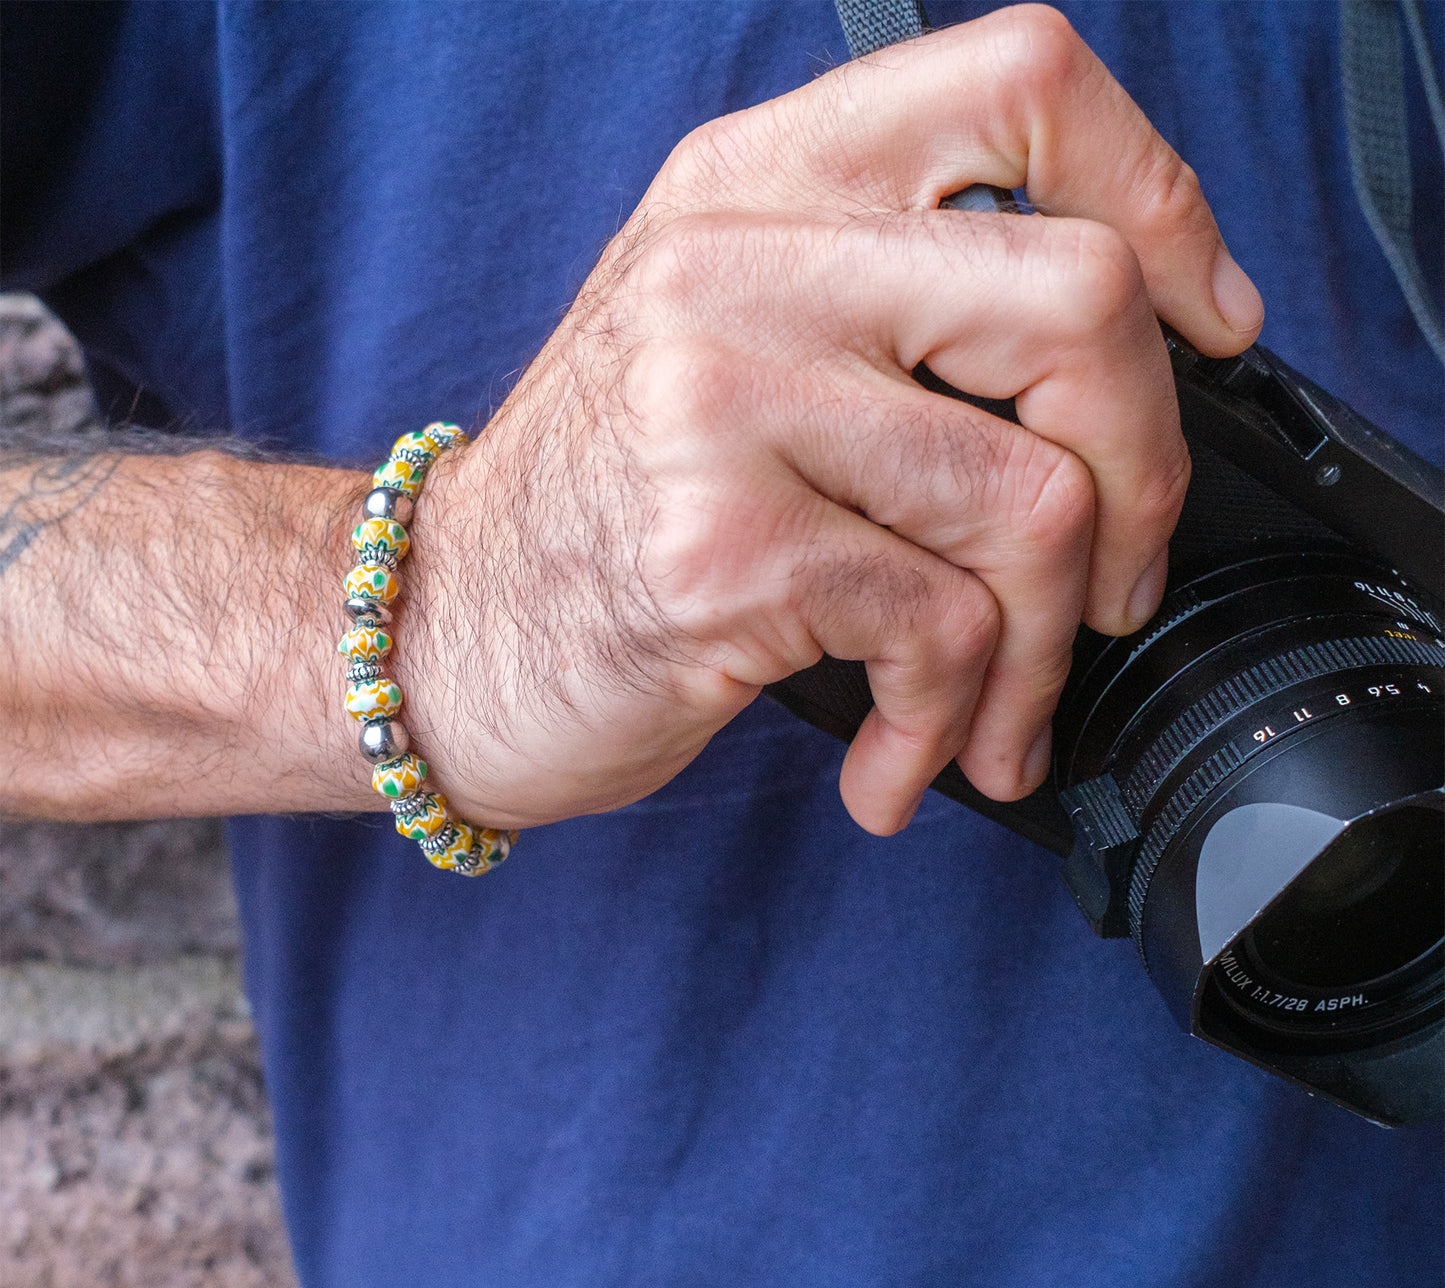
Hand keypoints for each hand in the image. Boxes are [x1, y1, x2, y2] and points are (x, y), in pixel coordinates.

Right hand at [402, 4, 1263, 835]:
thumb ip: (894, 309)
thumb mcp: (729, 344)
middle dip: (1147, 473)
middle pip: (1081, 300)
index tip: (1203, 321)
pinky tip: (902, 757)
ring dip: (1046, 646)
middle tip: (1111, 575)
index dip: (1160, 194)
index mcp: (763, 186)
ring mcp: (724, 401)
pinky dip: (954, 721)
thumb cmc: (608, 505)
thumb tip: (1127, 369)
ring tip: (993, 707)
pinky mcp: (722, 548)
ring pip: (1034, 500)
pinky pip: (945, 629)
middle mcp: (743, 265)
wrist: (438, 631)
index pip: (1022, 85)